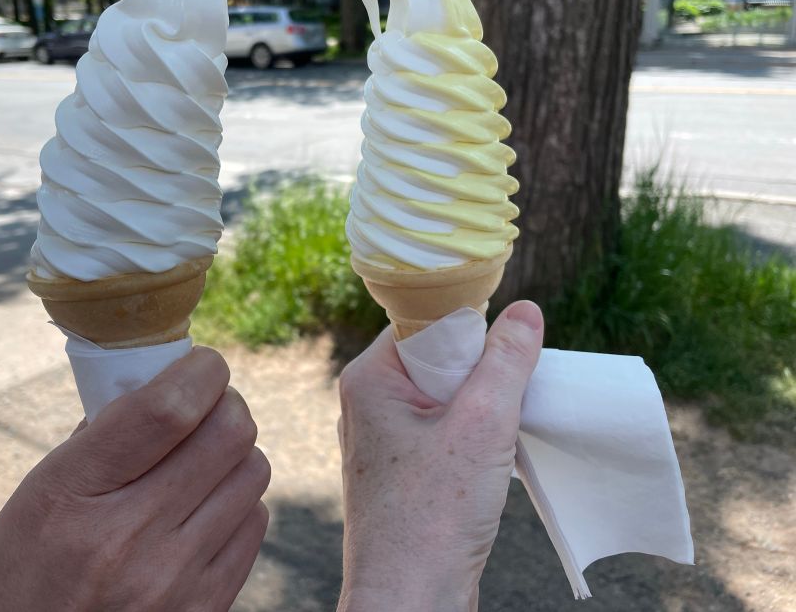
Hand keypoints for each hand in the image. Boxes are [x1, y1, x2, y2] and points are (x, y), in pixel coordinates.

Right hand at [0, 347, 269, 611]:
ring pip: (252, 472)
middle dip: (225, 403)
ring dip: (234, 452)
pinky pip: (254, 522)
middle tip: (206, 406)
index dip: (202, 370)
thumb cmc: (27, 570)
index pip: (168, 408)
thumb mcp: (38, 492)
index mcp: (77, 493)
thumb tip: (164, 382)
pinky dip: (238, 502)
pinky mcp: (207, 607)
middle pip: (230, 432)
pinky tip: (206, 507)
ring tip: (202, 460)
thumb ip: (101, 436)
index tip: (202, 363)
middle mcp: (132, 537)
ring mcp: (176, 579)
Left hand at [337, 301, 542, 611]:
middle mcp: (368, 404)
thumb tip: (526, 311)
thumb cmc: (433, 514)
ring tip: (503, 429)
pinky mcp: (402, 472)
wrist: (410, 599)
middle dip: (480, 372)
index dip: (469, 327)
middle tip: (512, 391)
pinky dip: (473, 436)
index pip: (422, 323)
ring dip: (481, 407)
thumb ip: (506, 362)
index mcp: (369, 379)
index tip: (507, 344)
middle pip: (436, 359)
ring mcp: (383, 440)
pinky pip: (443, 432)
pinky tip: (493, 456)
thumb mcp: (482, 425)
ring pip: (444, 398)